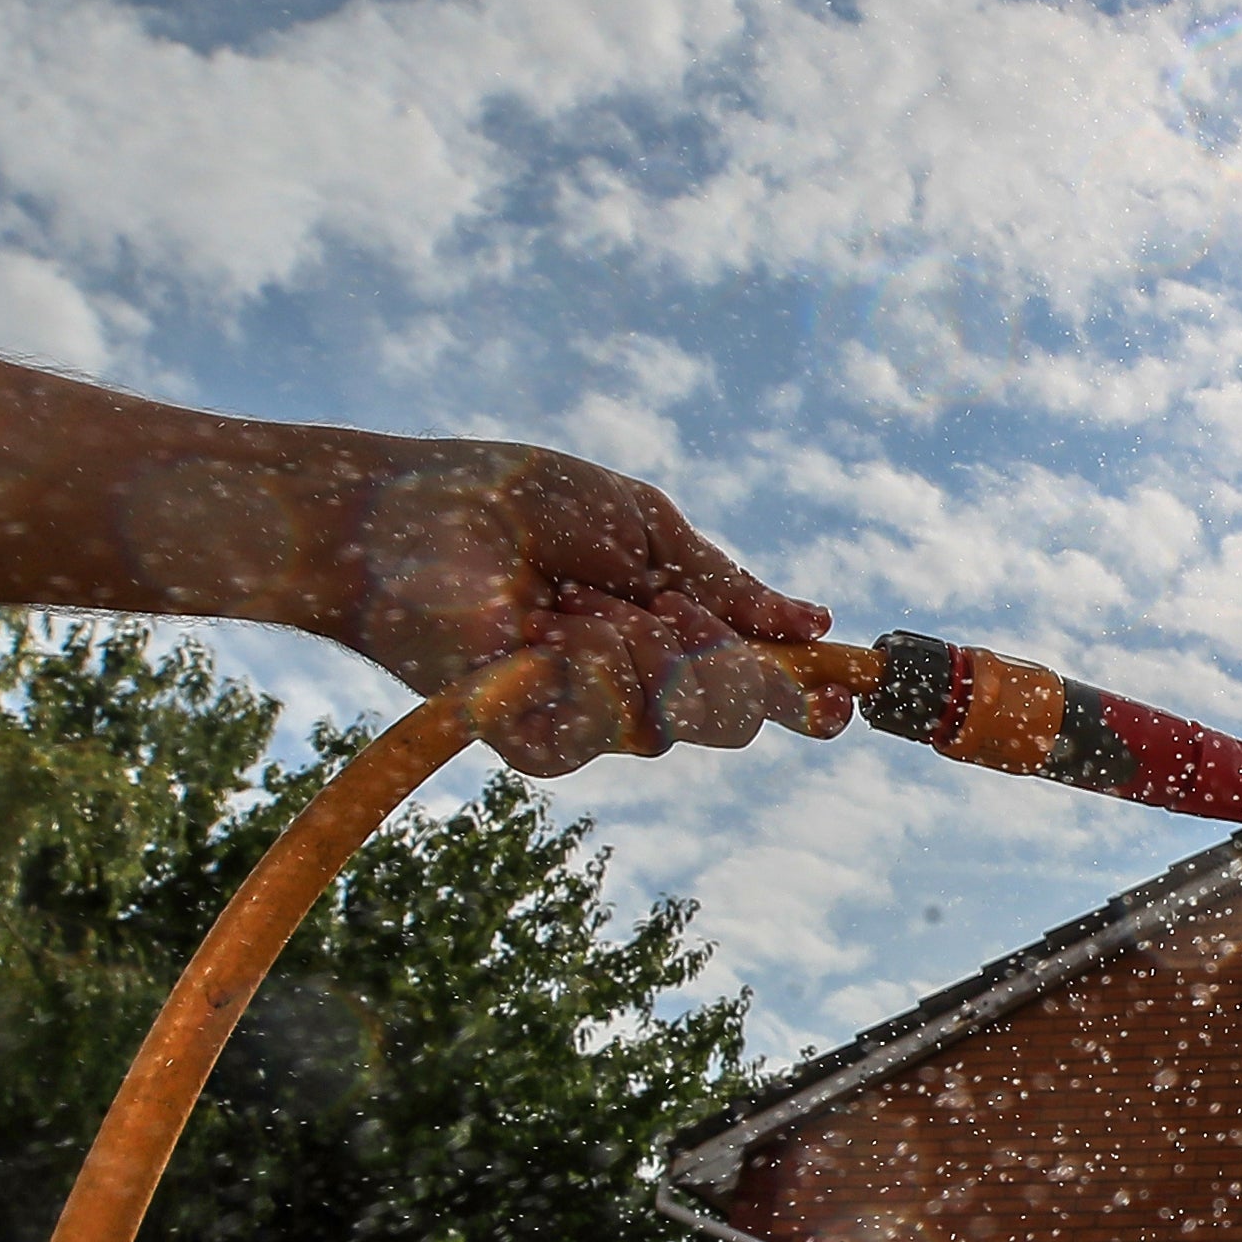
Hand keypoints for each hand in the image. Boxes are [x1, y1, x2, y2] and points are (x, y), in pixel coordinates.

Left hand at [333, 443, 842, 775]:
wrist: (399, 517)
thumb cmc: (507, 502)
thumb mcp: (641, 526)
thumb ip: (725, 581)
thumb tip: (812, 624)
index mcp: (667, 632)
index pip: (754, 682)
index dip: (804, 692)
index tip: (843, 687)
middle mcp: (634, 684)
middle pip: (730, 717)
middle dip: (720, 664)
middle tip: (666, 609)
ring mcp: (586, 718)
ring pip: (673, 722)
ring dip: (640, 652)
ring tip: (579, 602)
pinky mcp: (534, 738)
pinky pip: (606, 727)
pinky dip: (588, 669)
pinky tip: (546, 630)